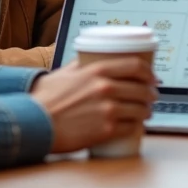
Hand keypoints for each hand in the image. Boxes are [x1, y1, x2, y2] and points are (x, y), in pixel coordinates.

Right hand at [30, 58, 158, 153]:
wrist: (34, 123)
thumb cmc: (46, 99)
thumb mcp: (65, 72)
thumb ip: (83, 64)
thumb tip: (93, 56)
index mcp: (98, 70)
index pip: (135, 66)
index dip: (149, 72)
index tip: (152, 77)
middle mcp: (106, 88)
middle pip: (141, 89)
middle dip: (151, 93)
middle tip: (151, 96)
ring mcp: (108, 110)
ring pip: (140, 109)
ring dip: (146, 111)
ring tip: (145, 112)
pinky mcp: (106, 130)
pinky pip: (131, 127)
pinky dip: (136, 127)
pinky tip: (135, 126)